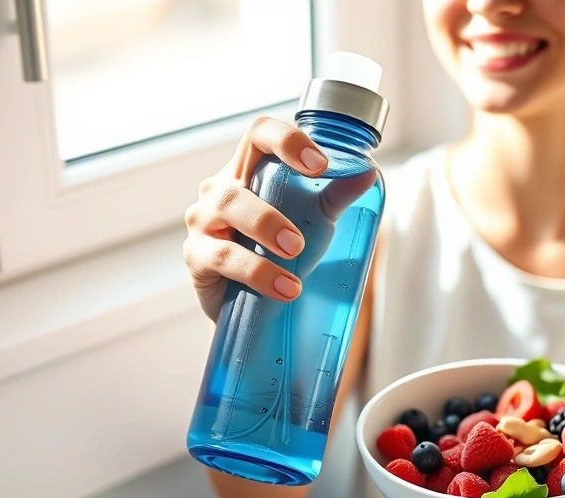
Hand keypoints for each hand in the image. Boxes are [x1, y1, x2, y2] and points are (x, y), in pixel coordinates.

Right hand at [183, 116, 326, 321]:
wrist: (249, 296)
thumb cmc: (278, 247)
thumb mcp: (312, 219)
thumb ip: (335, 197)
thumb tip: (368, 174)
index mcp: (249, 169)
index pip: (258, 134)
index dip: (286, 141)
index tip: (321, 165)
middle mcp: (220, 189)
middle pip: (235, 185)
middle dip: (269, 215)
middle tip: (300, 242)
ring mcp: (203, 220)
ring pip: (226, 216)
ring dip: (263, 239)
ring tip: (296, 261)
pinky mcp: (196, 255)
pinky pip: (222, 257)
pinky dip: (257, 273)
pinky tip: (285, 288)